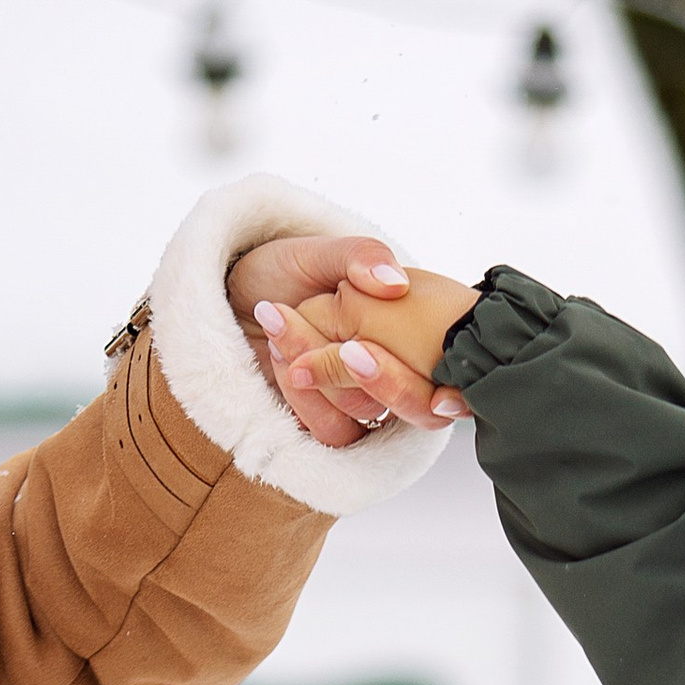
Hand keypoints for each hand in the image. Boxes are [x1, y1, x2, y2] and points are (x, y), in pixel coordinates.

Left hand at [224, 233, 465, 447]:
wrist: (232, 294)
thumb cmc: (284, 271)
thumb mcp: (322, 252)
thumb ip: (360, 258)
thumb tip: (396, 284)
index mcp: (409, 336)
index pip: (449, 376)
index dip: (452, 394)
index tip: (440, 396)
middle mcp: (392, 375)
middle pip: (413, 405)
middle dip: (373, 376)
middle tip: (347, 346)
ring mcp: (359, 404)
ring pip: (366, 413)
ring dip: (325, 375)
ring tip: (281, 320)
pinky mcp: (325, 426)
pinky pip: (332, 432)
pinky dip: (304, 394)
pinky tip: (279, 351)